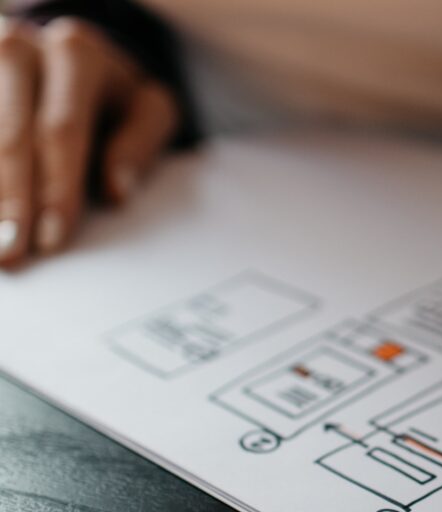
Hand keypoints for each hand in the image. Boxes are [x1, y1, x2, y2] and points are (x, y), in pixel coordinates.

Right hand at [0, 18, 177, 265]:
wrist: (72, 56)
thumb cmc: (113, 95)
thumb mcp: (148, 110)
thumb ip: (141, 144)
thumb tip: (117, 191)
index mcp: (77, 54)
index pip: (63, 131)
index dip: (56, 190)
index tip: (51, 239)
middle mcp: (21, 48)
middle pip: (10, 135)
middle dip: (8, 200)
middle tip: (8, 253)